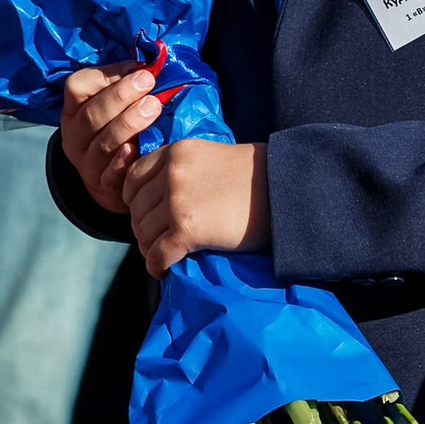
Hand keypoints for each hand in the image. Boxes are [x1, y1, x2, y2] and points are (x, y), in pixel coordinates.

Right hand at [58, 61, 159, 215]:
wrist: (114, 183)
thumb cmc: (121, 133)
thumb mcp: (114, 109)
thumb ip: (127, 87)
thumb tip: (152, 63)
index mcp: (75, 111)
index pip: (77, 87)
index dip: (105, 76)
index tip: (136, 68)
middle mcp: (75, 136)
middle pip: (91, 114)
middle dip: (120, 95)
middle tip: (148, 81)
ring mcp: (87, 163)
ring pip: (103, 143)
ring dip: (128, 123)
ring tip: (154, 107)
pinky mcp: (103, 186)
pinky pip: (111, 174)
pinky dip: (122, 162)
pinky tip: (137, 148)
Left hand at [125, 139, 269, 277]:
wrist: (291, 190)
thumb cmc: (259, 178)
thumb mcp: (211, 159)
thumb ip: (182, 172)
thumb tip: (158, 200)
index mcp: (175, 153)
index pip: (133, 178)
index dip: (135, 201)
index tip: (147, 214)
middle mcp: (171, 174)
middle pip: (137, 209)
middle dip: (144, 229)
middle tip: (157, 241)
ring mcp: (177, 201)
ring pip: (143, 233)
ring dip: (150, 249)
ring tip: (163, 256)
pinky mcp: (187, 229)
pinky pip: (158, 254)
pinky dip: (157, 266)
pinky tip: (165, 271)